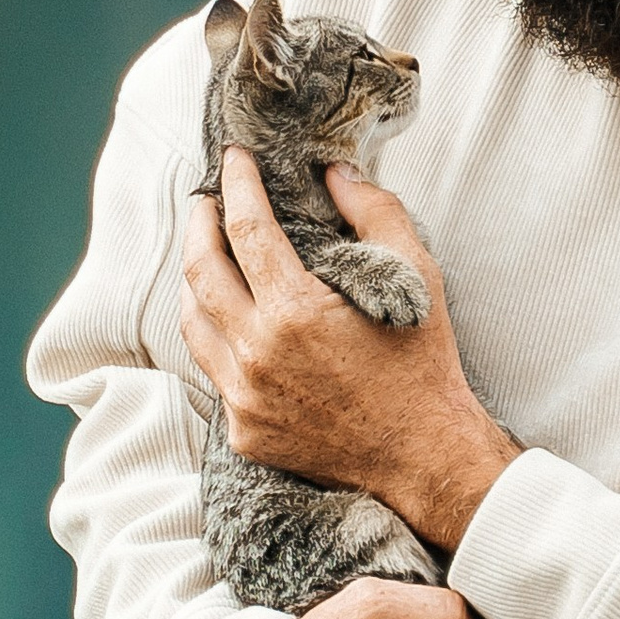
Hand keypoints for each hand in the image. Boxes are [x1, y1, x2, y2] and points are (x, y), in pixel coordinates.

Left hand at [182, 153, 522, 550]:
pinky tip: (231, 320)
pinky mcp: (245, 431)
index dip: (237, 185)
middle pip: (200, 271)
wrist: (426, 459)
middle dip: (199, 224)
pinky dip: (217, 337)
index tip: (234, 159)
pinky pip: (214, 373)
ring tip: (208, 255)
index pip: (245, 228)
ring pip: (193, 323)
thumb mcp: (417, 276)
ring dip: (194, 281)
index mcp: (295, 312)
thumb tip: (335, 173)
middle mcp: (257, 355)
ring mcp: (245, 398)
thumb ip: (376, 212)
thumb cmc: (424, 366)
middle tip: (208, 201)